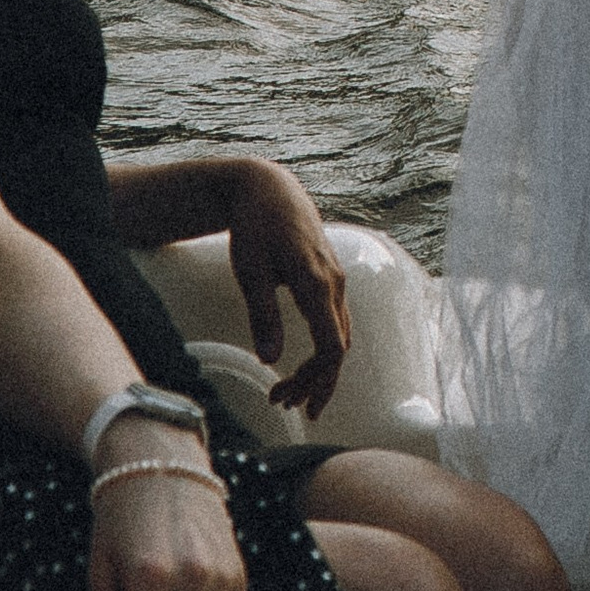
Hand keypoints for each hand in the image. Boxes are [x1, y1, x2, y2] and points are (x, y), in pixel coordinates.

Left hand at [224, 160, 351, 414]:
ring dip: (318, 368)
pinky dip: (322, 347)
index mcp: (316, 283)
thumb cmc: (255, 226)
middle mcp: (335, 283)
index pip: (331, 346)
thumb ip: (263, 315)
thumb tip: (270, 360)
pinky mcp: (331, 276)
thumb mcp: (250, 271)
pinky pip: (335, 320)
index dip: (316, 380)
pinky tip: (303, 360)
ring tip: (288, 392)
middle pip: (338, 347)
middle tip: (281, 404)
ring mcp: (337, 278)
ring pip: (339, 335)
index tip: (291, 401)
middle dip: (315, 382)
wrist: (268, 186)